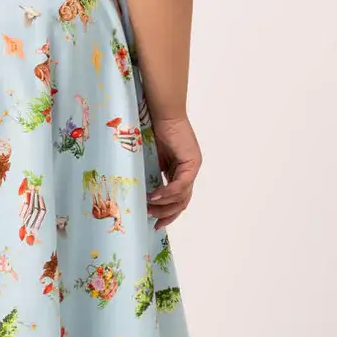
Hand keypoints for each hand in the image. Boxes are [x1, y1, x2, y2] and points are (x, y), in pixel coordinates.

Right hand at [147, 113, 201, 229]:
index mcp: (181, 171)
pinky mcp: (191, 162)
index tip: (156, 222)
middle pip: (183, 201)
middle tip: (153, 221)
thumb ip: (154, 175)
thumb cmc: (154, 130)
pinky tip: (155, 196)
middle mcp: (190, 171)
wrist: (162, 113)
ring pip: (182, 196)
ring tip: (150, 208)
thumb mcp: (152, 159)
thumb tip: (144, 194)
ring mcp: (192, 167)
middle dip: (167, 214)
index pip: (179, 199)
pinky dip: (167, 193)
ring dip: (165, 205)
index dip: (168, 213)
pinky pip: (181, 184)